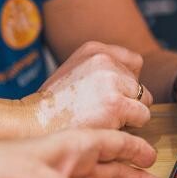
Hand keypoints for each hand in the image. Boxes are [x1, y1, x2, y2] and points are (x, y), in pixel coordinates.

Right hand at [24, 41, 152, 132]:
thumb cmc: (52, 106)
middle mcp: (104, 61)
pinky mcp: (116, 105)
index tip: (107, 95)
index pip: (134, 62)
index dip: (125, 83)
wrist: (32, 123)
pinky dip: (129, 127)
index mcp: (94, 50)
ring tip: (101, 119)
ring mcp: (111, 82)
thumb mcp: (75, 71)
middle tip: (99, 111)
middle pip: (139, 84)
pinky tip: (105, 127)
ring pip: (143, 101)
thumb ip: (104, 70)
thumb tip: (135, 81)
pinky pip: (142, 117)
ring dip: (129, 115)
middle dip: (126, 101)